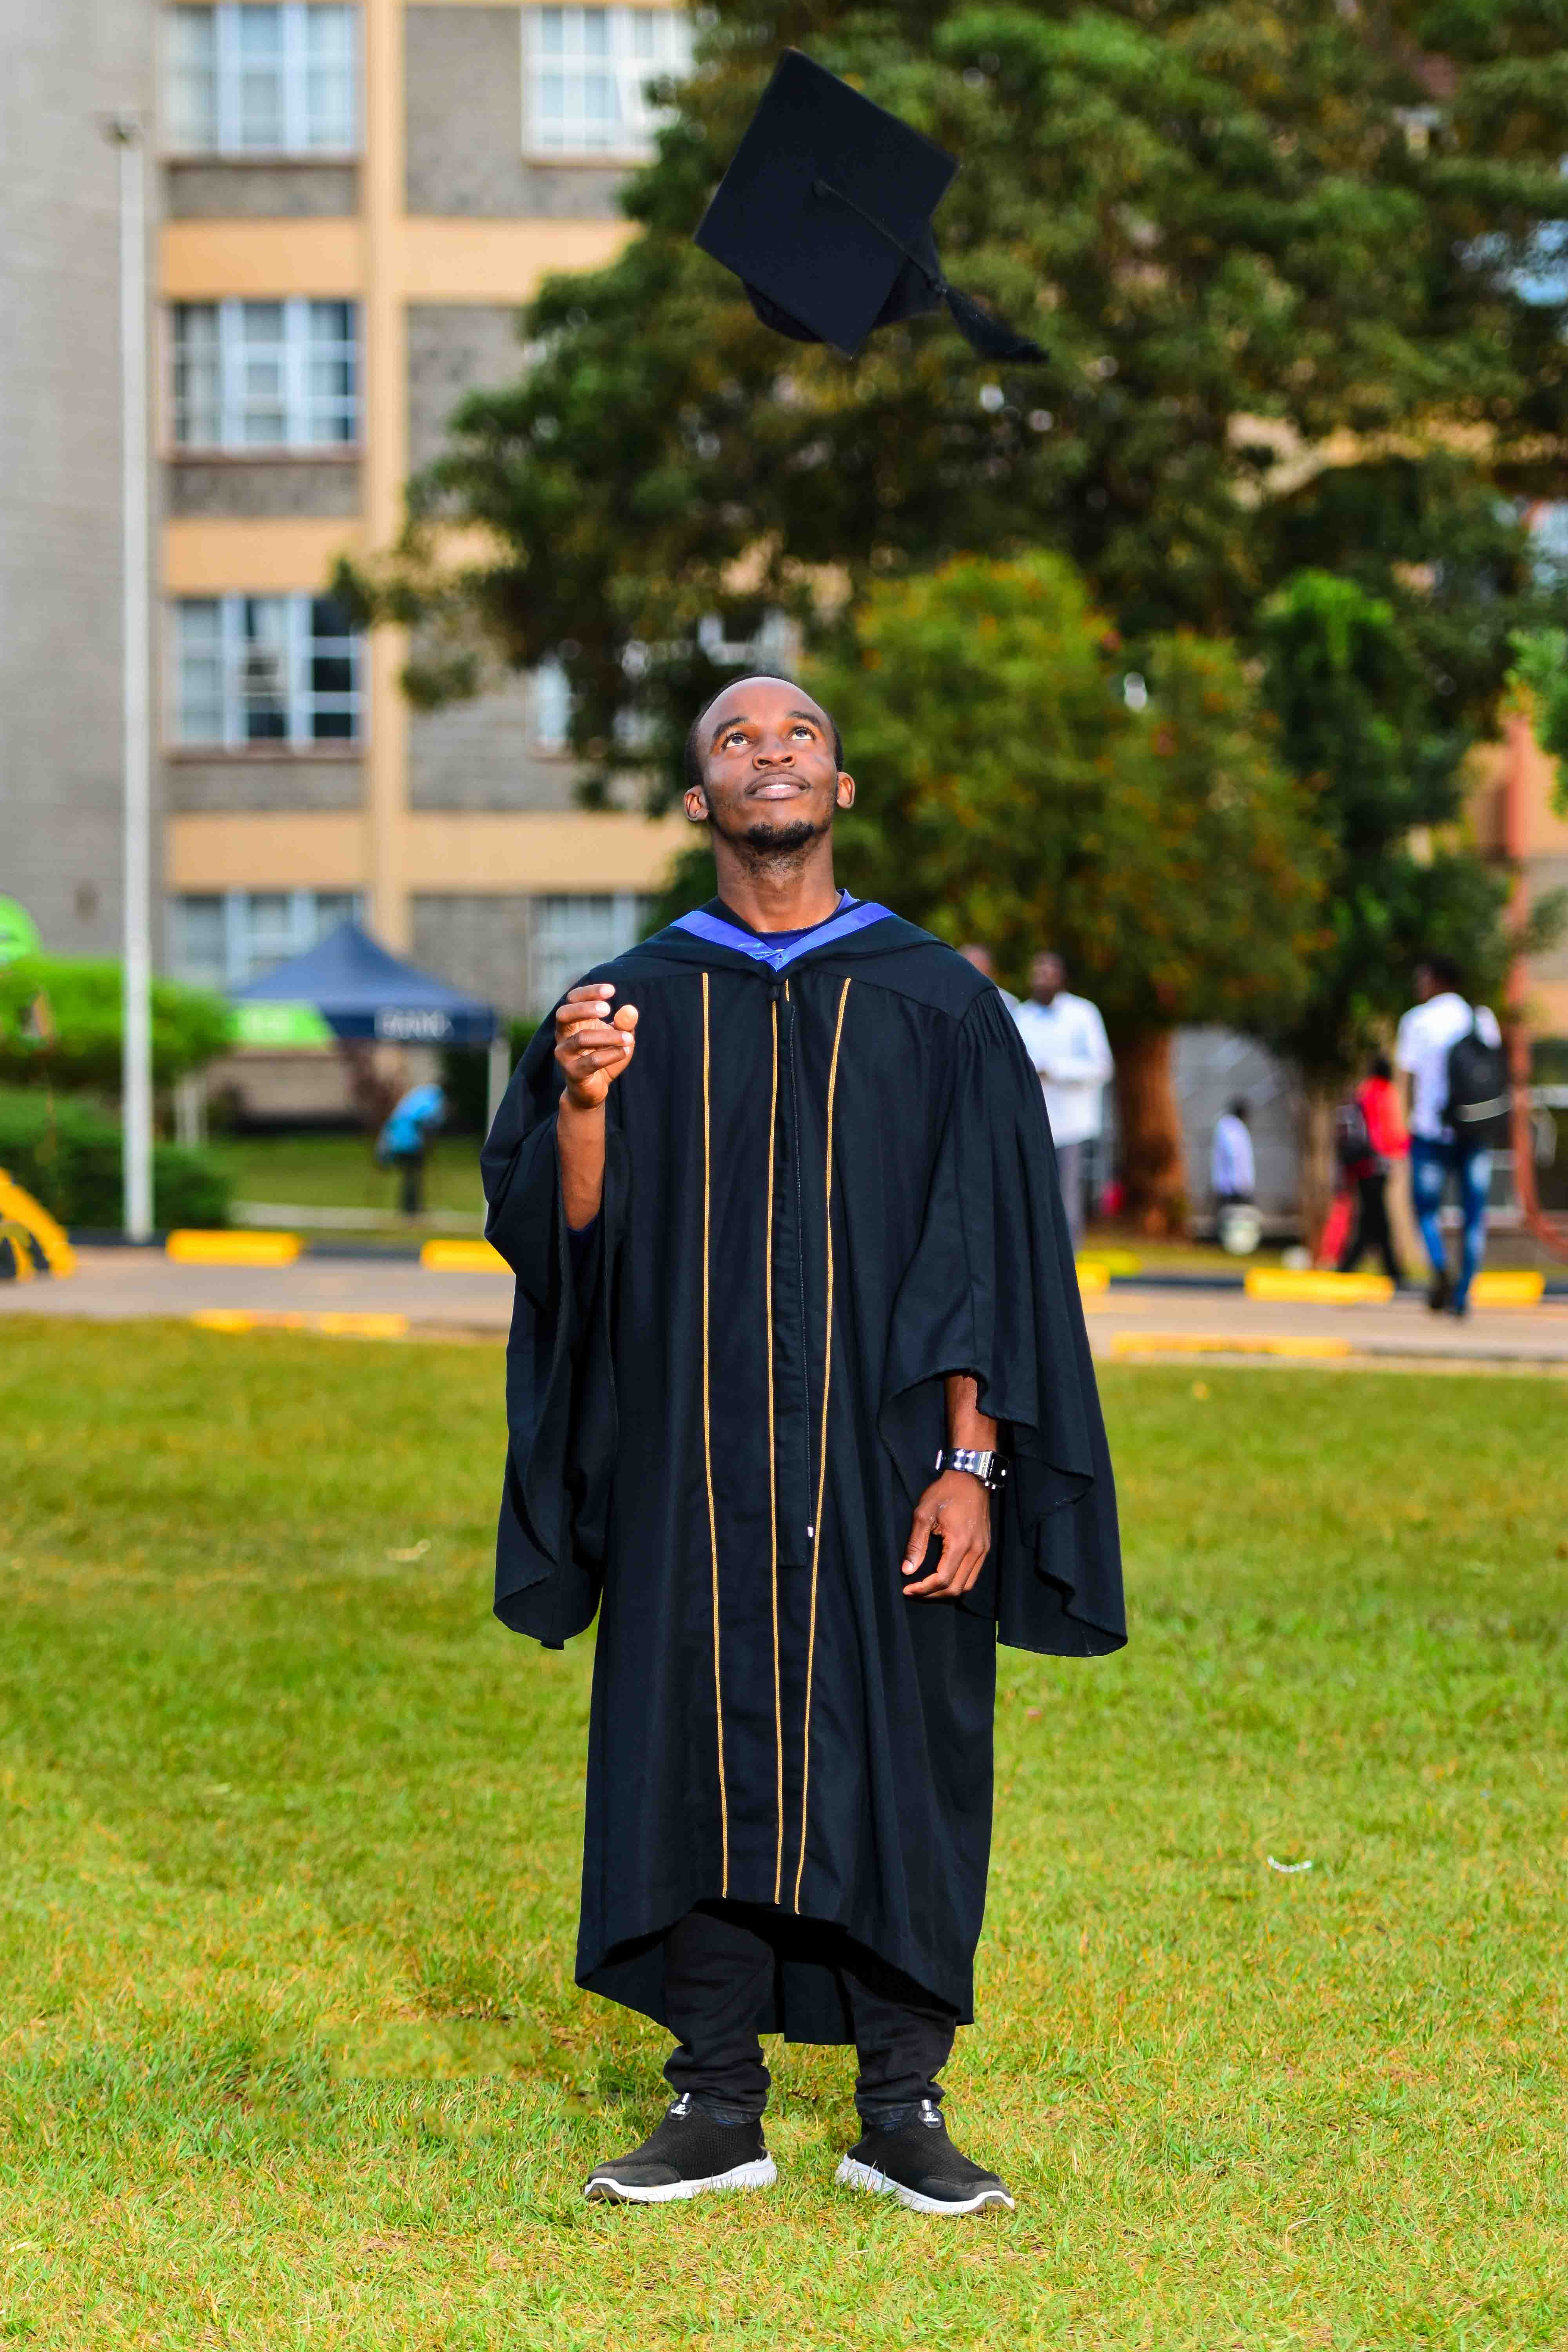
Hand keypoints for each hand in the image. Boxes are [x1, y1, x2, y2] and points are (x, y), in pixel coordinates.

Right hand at [555, 983, 637, 1109]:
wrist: (594, 1089)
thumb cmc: (604, 1056)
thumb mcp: (619, 1036)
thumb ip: (624, 1023)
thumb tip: (630, 1009)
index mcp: (573, 1021)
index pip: (572, 999)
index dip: (589, 992)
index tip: (611, 990)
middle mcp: (563, 1035)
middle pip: (563, 1014)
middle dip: (585, 1008)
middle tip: (608, 1009)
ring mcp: (564, 1054)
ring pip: (582, 1038)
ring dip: (608, 1036)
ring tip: (628, 1038)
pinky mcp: (572, 1072)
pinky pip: (591, 1061)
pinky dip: (611, 1054)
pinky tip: (625, 1052)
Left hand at [900, 1469, 990, 1599]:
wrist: (971, 1477)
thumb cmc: (945, 1492)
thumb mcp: (923, 1514)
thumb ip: (916, 1544)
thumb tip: (907, 1570)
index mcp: (960, 1543)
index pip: (943, 1579)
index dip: (924, 1589)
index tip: (907, 1589)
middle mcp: (976, 1551)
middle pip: (957, 1588)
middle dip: (933, 1595)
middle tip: (914, 1592)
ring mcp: (983, 1550)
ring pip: (967, 1585)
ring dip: (947, 1591)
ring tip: (927, 1588)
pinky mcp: (985, 1547)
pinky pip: (973, 1574)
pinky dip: (958, 1581)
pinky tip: (943, 1577)